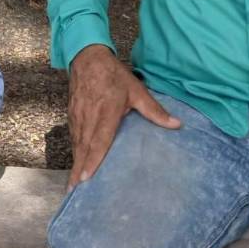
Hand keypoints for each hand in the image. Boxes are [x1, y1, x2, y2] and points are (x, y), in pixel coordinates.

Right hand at [67, 44, 179, 188]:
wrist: (87, 57)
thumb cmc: (113, 75)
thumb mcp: (136, 90)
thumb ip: (154, 110)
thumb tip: (176, 125)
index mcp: (107, 112)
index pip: (99, 140)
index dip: (92, 160)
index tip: (86, 178)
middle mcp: (89, 116)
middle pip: (83, 147)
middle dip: (79, 170)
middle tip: (75, 190)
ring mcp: (78, 115)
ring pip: (76, 143)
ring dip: (75, 163)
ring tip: (73, 183)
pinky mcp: (72, 114)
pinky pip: (73, 136)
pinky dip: (74, 151)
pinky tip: (76, 163)